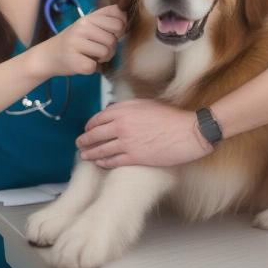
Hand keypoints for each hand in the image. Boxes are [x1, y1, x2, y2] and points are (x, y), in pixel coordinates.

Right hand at [45, 5, 125, 75]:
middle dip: (111, 47)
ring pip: (107, 52)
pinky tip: (83, 63)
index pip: (118, 16)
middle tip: (99, 49)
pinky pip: (95, 66)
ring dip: (103, 59)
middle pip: (114, 38)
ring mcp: (76, 43)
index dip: (121, 28)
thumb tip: (126, 16)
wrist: (48, 56)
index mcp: (88, 17)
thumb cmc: (74, 41)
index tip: (112, 33)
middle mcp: (82, 27)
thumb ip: (106, 19)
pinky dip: (92, 68)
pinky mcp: (74, 61)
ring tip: (91, 56)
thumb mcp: (88, 25)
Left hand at [76, 99, 213, 167]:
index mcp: (124, 110)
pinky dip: (103, 163)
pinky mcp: (134, 157)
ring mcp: (127, 142)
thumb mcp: (147, 104)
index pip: (98, 118)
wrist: (187, 132)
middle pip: (95, 134)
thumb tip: (114, 112)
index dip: (90, 125)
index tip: (87, 129)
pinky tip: (100, 163)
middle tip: (79, 143)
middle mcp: (122, 125)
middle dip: (84, 140)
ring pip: (101, 149)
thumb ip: (128, 108)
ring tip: (84, 155)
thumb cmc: (171, 116)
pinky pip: (112, 161)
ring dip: (90, 153)